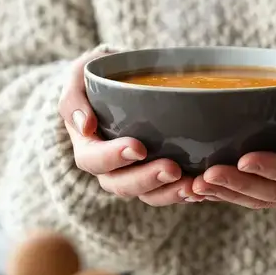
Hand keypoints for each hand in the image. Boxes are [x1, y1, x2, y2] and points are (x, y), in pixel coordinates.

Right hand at [58, 50, 202, 205]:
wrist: (119, 84)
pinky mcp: (155, 175)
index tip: (138, 147)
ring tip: (193, 186)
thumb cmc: (96, 79)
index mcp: (87, 147)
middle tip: (173, 169)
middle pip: (122, 184)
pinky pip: (166, 192)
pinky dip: (183, 193)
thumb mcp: (77, 79)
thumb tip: (84, 126)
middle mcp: (108, 168)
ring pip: (147, 194)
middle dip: (148, 179)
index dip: (113, 157)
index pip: (93, 160)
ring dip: (170, 193)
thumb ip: (73, 99)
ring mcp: (133, 174)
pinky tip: (202, 189)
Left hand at [194, 71, 275, 208]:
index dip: (273, 168)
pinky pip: (253, 198)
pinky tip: (200, 191)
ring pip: (259, 200)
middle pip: (273, 192)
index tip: (244, 159)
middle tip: (205, 176)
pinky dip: (227, 196)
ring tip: (195, 187)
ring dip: (226, 195)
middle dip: (238, 186)